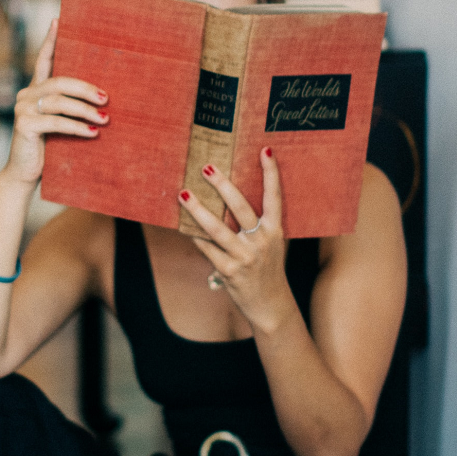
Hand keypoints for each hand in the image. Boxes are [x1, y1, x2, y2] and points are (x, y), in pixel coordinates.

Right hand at [4, 19, 108, 184]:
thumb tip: (104, 99)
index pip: (43, 60)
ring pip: (59, 101)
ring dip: (85, 109)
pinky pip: (55, 122)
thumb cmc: (48, 147)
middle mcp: (26, 94)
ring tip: (105, 118)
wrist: (25, 173)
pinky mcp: (23, 125)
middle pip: (59, 81)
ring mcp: (22, 108)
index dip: (50, 40)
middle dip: (86, 88)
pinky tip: (93, 133)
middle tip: (106, 98)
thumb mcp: (60, 124)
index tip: (58, 20)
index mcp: (35, 89)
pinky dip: (76, 127)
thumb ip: (71, 109)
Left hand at [178, 148, 294, 331]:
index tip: (265, 150)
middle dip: (222, 185)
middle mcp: (261, 241)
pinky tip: (182, 225)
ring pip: (217, 228)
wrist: (270, 305)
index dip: (271, 173)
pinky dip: (193, 236)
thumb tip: (230, 198)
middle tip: (206, 168)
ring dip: (197, 210)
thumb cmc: (267, 268)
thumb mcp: (271, 244)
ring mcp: (244, 256)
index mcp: (275, 231)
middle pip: (240, 207)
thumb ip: (258, 225)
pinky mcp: (229, 270)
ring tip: (183, 194)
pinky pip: (206, 248)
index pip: (274, 197)